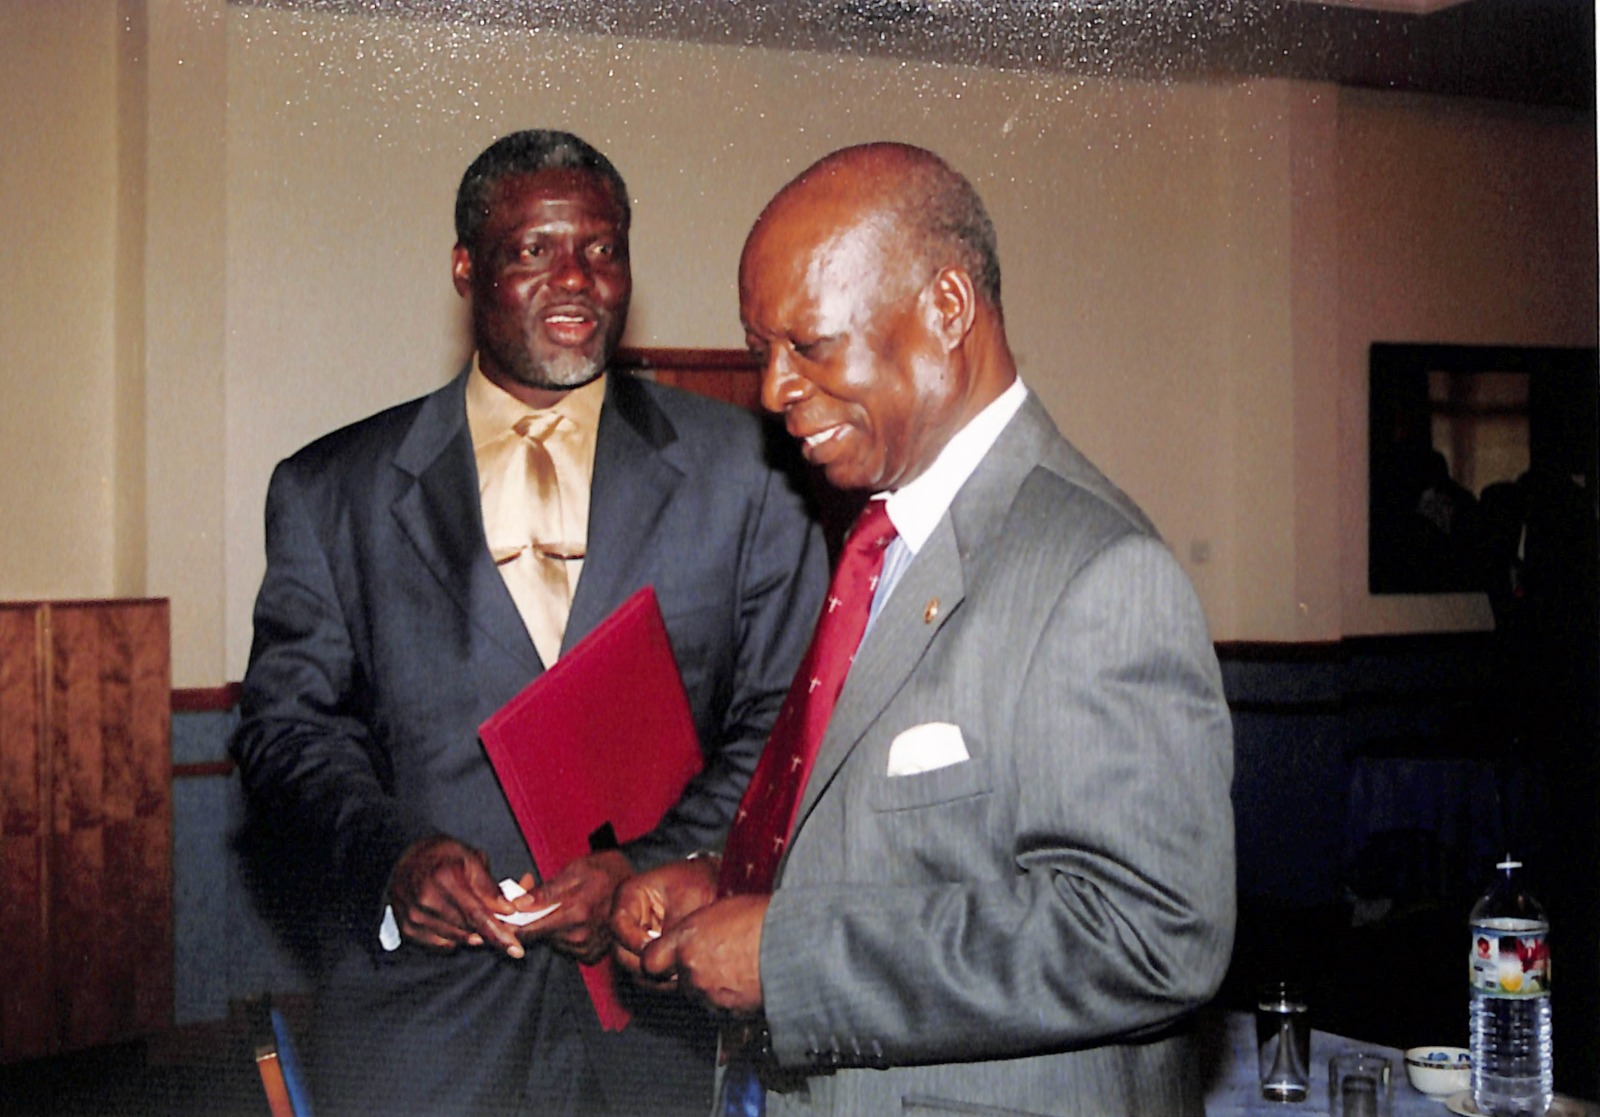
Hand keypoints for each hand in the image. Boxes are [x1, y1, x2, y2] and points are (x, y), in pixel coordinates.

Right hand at [387, 834, 526, 957]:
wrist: (404, 856)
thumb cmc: (442, 855)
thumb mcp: (471, 859)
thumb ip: (490, 888)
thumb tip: (509, 910)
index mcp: (446, 878)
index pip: (477, 914)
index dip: (498, 934)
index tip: (516, 950)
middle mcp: (427, 899)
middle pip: (468, 929)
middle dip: (488, 930)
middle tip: (499, 922)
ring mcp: (414, 915)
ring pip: (455, 939)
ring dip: (470, 933)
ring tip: (471, 914)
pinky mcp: (407, 927)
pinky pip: (439, 943)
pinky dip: (452, 936)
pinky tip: (453, 920)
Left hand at [521, 850, 633, 963]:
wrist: (636, 887)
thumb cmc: (606, 871)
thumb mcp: (576, 870)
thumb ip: (546, 891)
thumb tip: (519, 904)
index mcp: (575, 911)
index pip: (531, 930)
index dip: (513, 925)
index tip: (504, 918)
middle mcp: (581, 935)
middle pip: (539, 937)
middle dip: (532, 920)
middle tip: (533, 900)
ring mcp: (588, 947)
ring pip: (551, 942)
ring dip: (549, 927)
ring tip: (559, 907)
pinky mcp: (593, 955)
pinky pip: (566, 948)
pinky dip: (564, 935)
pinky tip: (573, 919)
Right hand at [610, 856, 720, 984]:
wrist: (711, 879)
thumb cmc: (697, 881)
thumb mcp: (687, 899)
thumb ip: (672, 927)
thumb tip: (662, 957)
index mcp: (629, 894)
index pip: (618, 924)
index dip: (632, 941)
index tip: (654, 951)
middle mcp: (627, 917)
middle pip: (619, 949)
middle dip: (641, 963)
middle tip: (667, 969)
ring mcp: (635, 934)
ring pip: (631, 964)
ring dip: (650, 974)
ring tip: (676, 974)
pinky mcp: (647, 949)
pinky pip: (645, 969)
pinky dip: (658, 976)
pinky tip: (679, 975)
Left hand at [639, 893, 768, 1014]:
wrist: (792, 944)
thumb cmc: (763, 920)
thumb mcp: (722, 910)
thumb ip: (699, 928)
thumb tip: (698, 935)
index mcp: (686, 941)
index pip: (650, 961)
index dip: (657, 961)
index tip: (664, 959)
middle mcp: (692, 971)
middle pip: (679, 980)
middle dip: (693, 974)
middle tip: (717, 960)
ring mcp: (709, 995)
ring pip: (700, 996)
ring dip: (713, 988)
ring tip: (739, 970)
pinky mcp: (729, 1013)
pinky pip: (722, 1010)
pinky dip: (731, 1001)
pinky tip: (748, 983)